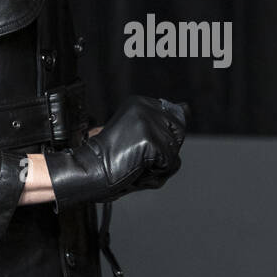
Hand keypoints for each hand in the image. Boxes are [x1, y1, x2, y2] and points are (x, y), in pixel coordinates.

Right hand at [44, 95, 188, 209]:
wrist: (88, 170)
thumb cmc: (108, 158)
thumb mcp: (136, 134)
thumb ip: (162, 123)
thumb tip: (187, 108)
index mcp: (140, 103)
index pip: (175, 120)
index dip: (160, 140)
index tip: (135, 145)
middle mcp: (145, 108)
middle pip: (178, 135)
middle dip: (162, 152)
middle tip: (134, 156)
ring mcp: (149, 124)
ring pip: (174, 152)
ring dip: (157, 166)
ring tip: (133, 164)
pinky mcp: (151, 141)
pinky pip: (168, 164)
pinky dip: (154, 174)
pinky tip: (134, 169)